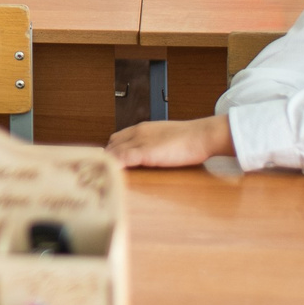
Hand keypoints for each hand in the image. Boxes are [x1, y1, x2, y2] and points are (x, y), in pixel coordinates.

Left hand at [108, 115, 233, 167]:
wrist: (201, 136)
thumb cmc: (190, 139)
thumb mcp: (166, 138)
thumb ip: (155, 144)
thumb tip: (151, 154)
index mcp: (142, 128)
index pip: (117, 138)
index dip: (111, 150)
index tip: (108, 161)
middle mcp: (137, 133)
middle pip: (112, 145)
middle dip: (106, 157)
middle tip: (102, 172)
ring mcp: (139, 142)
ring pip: (113, 151)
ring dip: (106, 163)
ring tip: (102, 176)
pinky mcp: (145, 152)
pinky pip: (122, 158)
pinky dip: (114, 166)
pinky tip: (110, 174)